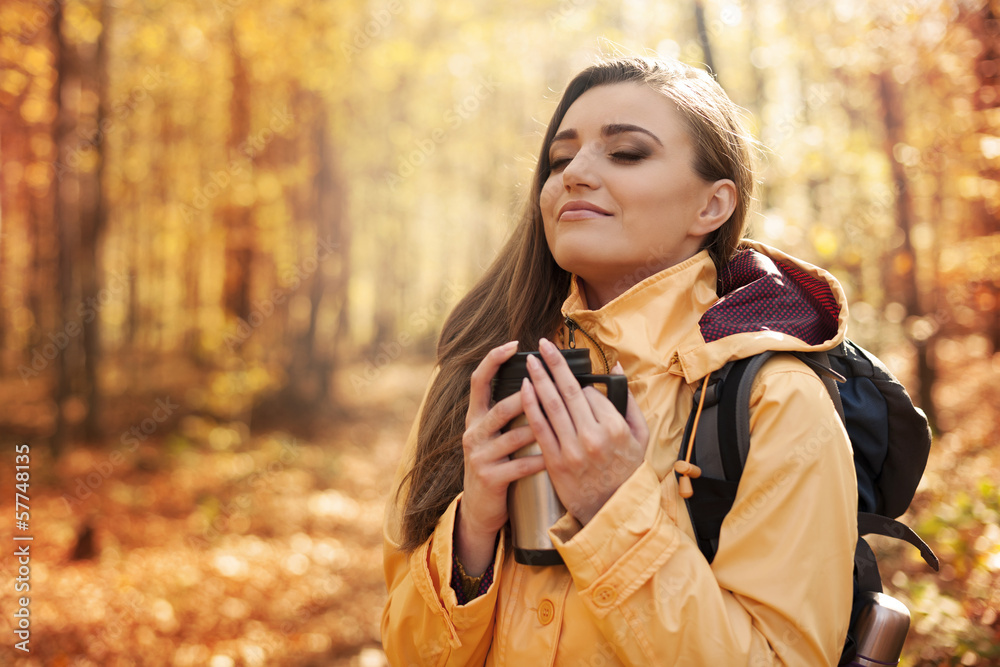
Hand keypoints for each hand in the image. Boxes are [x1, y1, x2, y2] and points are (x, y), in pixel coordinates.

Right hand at [457, 340, 546, 574]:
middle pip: (499, 406)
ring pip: (511, 435)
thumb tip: (536, 381)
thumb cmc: (497, 464)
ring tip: (559, 419)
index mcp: (476, 417)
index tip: (514, 344)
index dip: (494, 360)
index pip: (479, 380)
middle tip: (546, 383)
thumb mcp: (495, 435)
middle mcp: (473, 432)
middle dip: (524, 395)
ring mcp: (479, 456)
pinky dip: (539, 459)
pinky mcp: (489, 478)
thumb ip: (509, 411)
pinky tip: (555, 455)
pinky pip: (519, 465)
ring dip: (537, 427)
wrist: (480, 508)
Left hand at [521, 337, 648, 524]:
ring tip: (530, 360)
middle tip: (542, 344)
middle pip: (569, 391)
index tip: (574, 378)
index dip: (582, 383)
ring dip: (539, 379)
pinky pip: (539, 427)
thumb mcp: (640, 436)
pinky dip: (530, 405)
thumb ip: (628, 400)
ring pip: (551, 405)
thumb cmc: (627, 471)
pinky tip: (524, 388)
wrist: (611, 511)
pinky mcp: (554, 462)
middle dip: (554, 364)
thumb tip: (615, 365)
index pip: (591, 393)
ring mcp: (572, 450)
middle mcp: (593, 437)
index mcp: (615, 428)